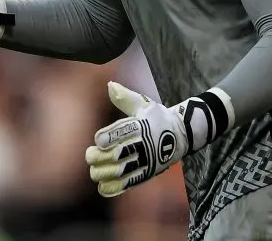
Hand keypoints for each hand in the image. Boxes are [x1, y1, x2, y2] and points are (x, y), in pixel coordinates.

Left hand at [85, 82, 189, 196]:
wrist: (182, 135)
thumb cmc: (157, 117)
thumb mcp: (144, 104)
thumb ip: (125, 98)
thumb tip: (110, 85)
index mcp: (143, 126)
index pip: (125, 132)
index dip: (110, 137)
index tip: (97, 140)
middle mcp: (145, 144)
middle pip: (122, 153)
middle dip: (103, 157)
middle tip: (89, 156)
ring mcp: (147, 161)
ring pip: (125, 170)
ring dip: (107, 173)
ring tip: (93, 171)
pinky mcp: (148, 173)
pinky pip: (132, 182)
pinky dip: (117, 187)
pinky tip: (102, 188)